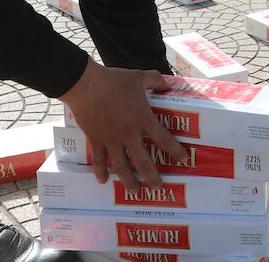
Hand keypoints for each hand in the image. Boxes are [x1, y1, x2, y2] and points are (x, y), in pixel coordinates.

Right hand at [59, 59, 185, 189]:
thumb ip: (156, 80)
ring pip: (122, 167)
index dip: (175, 151)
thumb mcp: (139, 76)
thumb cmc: (113, 81)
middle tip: (158, 188)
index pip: (164, 139)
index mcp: (143, 119)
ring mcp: (111, 140)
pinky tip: (103, 181)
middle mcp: (129, 134)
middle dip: (152, 177)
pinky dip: (101, 172)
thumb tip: (168, 84)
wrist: (85, 85)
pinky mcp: (95, 140)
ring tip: (135, 192)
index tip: (183, 160)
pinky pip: (99, 160)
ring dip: (129, 181)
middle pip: (143, 162)